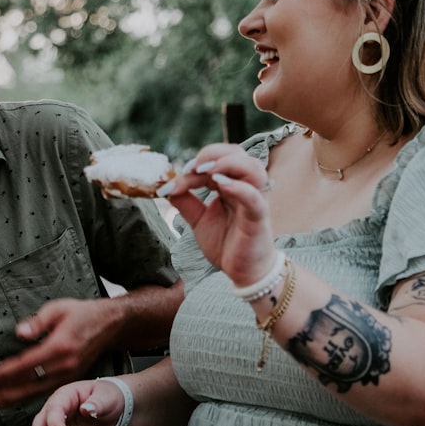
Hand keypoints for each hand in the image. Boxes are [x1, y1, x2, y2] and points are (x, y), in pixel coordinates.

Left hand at [0, 297, 117, 407]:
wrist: (109, 324)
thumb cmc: (81, 313)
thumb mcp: (58, 308)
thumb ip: (37, 322)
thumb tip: (19, 332)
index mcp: (59, 347)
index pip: (24, 365)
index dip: (2, 373)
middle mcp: (64, 365)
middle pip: (26, 383)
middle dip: (0, 390)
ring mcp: (67, 375)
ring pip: (34, 392)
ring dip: (9, 398)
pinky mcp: (68, 379)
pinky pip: (43, 391)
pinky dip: (24, 396)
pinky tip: (10, 399)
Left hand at [157, 143, 276, 285]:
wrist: (244, 272)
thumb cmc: (227, 243)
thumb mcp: (199, 220)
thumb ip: (185, 203)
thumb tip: (165, 187)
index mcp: (231, 184)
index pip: (214, 162)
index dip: (193, 165)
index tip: (174, 179)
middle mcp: (245, 186)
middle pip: (236, 153)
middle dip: (212, 154)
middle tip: (191, 169)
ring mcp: (255, 199)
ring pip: (252, 167)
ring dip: (227, 163)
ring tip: (206, 171)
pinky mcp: (259, 216)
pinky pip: (254, 196)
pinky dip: (238, 187)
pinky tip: (220, 184)